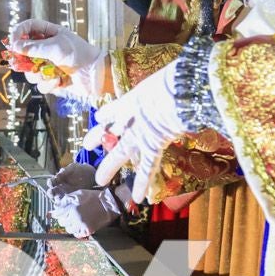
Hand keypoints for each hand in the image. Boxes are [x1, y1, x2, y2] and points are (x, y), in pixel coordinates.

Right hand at [10, 20, 106, 98]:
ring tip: (52, 74)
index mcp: (49, 33)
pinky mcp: (52, 80)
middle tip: (22, 64)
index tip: (12, 42)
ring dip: (38, 75)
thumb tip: (14, 46)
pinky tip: (61, 81)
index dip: (18, 33)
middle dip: (23, 61)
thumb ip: (34, 48)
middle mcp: (46, 48)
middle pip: (23, 52)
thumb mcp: (56, 47)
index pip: (28, 28)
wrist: (96, 75)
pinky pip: (40, 84)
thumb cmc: (79, 54)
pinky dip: (49, 84)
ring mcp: (48, 65)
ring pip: (30, 72)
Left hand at [46, 164, 123, 236]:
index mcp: (71, 207)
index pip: (57, 213)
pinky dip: (77, 231)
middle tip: (68, 216)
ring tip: (75, 221)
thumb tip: (56, 205)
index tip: (52, 214)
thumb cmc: (93, 197)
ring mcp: (81, 224)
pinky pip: (77, 234)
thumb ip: (66, 199)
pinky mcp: (87, 230)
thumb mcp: (78, 194)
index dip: (54, 214)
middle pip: (61, 222)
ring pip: (68, 229)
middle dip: (63, 219)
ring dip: (70, 225)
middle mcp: (74, 216)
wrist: (108, 204)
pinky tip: (80, 226)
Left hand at [82, 62, 189, 201]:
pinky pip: (147, 167)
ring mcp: (139, 132)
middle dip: (99, 137)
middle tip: (88, 144)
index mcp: (133, 98)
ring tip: (100, 179)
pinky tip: (140, 197)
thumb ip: (171, 82)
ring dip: (110, 166)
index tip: (100, 117)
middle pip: (111, 129)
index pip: (116, 108)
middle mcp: (131, 116)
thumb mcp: (167, 78)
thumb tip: (186, 78)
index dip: (107, 114)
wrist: (179, 88)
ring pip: (121, 151)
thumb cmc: (178, 79)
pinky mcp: (152, 145)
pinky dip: (144, 182)